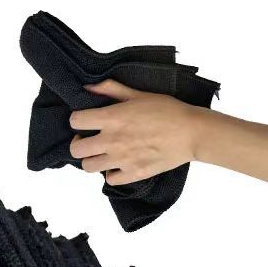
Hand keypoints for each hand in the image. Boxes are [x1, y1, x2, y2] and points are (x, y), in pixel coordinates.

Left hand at [69, 79, 201, 186]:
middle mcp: (111, 140)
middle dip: (79, 143)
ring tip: (103, 153)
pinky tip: (119, 164)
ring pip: (88, 166)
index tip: (85, 121)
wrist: (192, 133)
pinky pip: (109, 179)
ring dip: (92, 159)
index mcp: (112, 118)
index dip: (77, 120)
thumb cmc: (168, 110)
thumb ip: (111, 90)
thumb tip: (89, 87)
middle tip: (89, 140)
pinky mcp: (132, 174)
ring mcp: (121, 159)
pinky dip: (111, 173)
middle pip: (75, 149)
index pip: (75, 121)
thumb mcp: (139, 94)